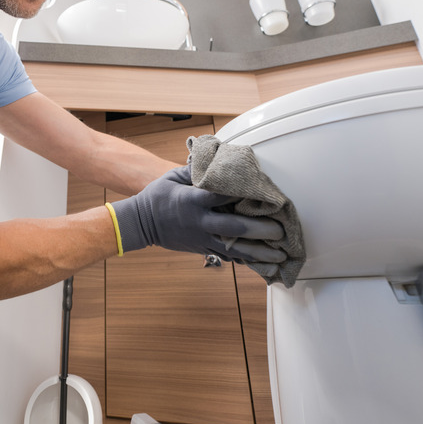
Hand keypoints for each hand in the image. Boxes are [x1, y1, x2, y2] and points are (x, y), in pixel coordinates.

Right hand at [110, 166, 287, 263]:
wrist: (141, 223)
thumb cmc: (158, 196)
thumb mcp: (174, 177)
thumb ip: (197, 170)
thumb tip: (219, 159)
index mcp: (193, 201)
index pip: (222, 196)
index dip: (244, 194)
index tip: (265, 193)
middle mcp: (200, 222)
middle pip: (234, 228)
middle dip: (259, 230)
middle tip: (280, 230)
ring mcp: (202, 239)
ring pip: (234, 249)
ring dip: (259, 252)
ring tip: (280, 255)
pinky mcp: (203, 249)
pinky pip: (227, 256)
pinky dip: (247, 260)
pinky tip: (264, 263)